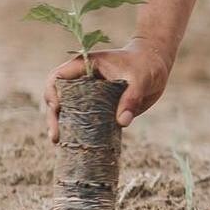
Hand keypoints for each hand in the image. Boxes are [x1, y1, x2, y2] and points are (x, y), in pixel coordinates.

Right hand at [43, 36, 171, 142]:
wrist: (157, 65)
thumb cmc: (147, 63)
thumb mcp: (141, 78)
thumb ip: (131, 98)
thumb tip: (122, 122)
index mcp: (86, 66)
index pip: (57, 77)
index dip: (52, 93)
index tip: (57, 109)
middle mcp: (83, 81)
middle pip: (58, 98)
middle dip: (53, 117)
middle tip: (56, 137)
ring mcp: (90, 95)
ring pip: (69, 112)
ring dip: (64, 127)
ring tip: (62, 144)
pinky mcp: (99, 108)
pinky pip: (85, 121)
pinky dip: (80, 132)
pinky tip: (78, 145)